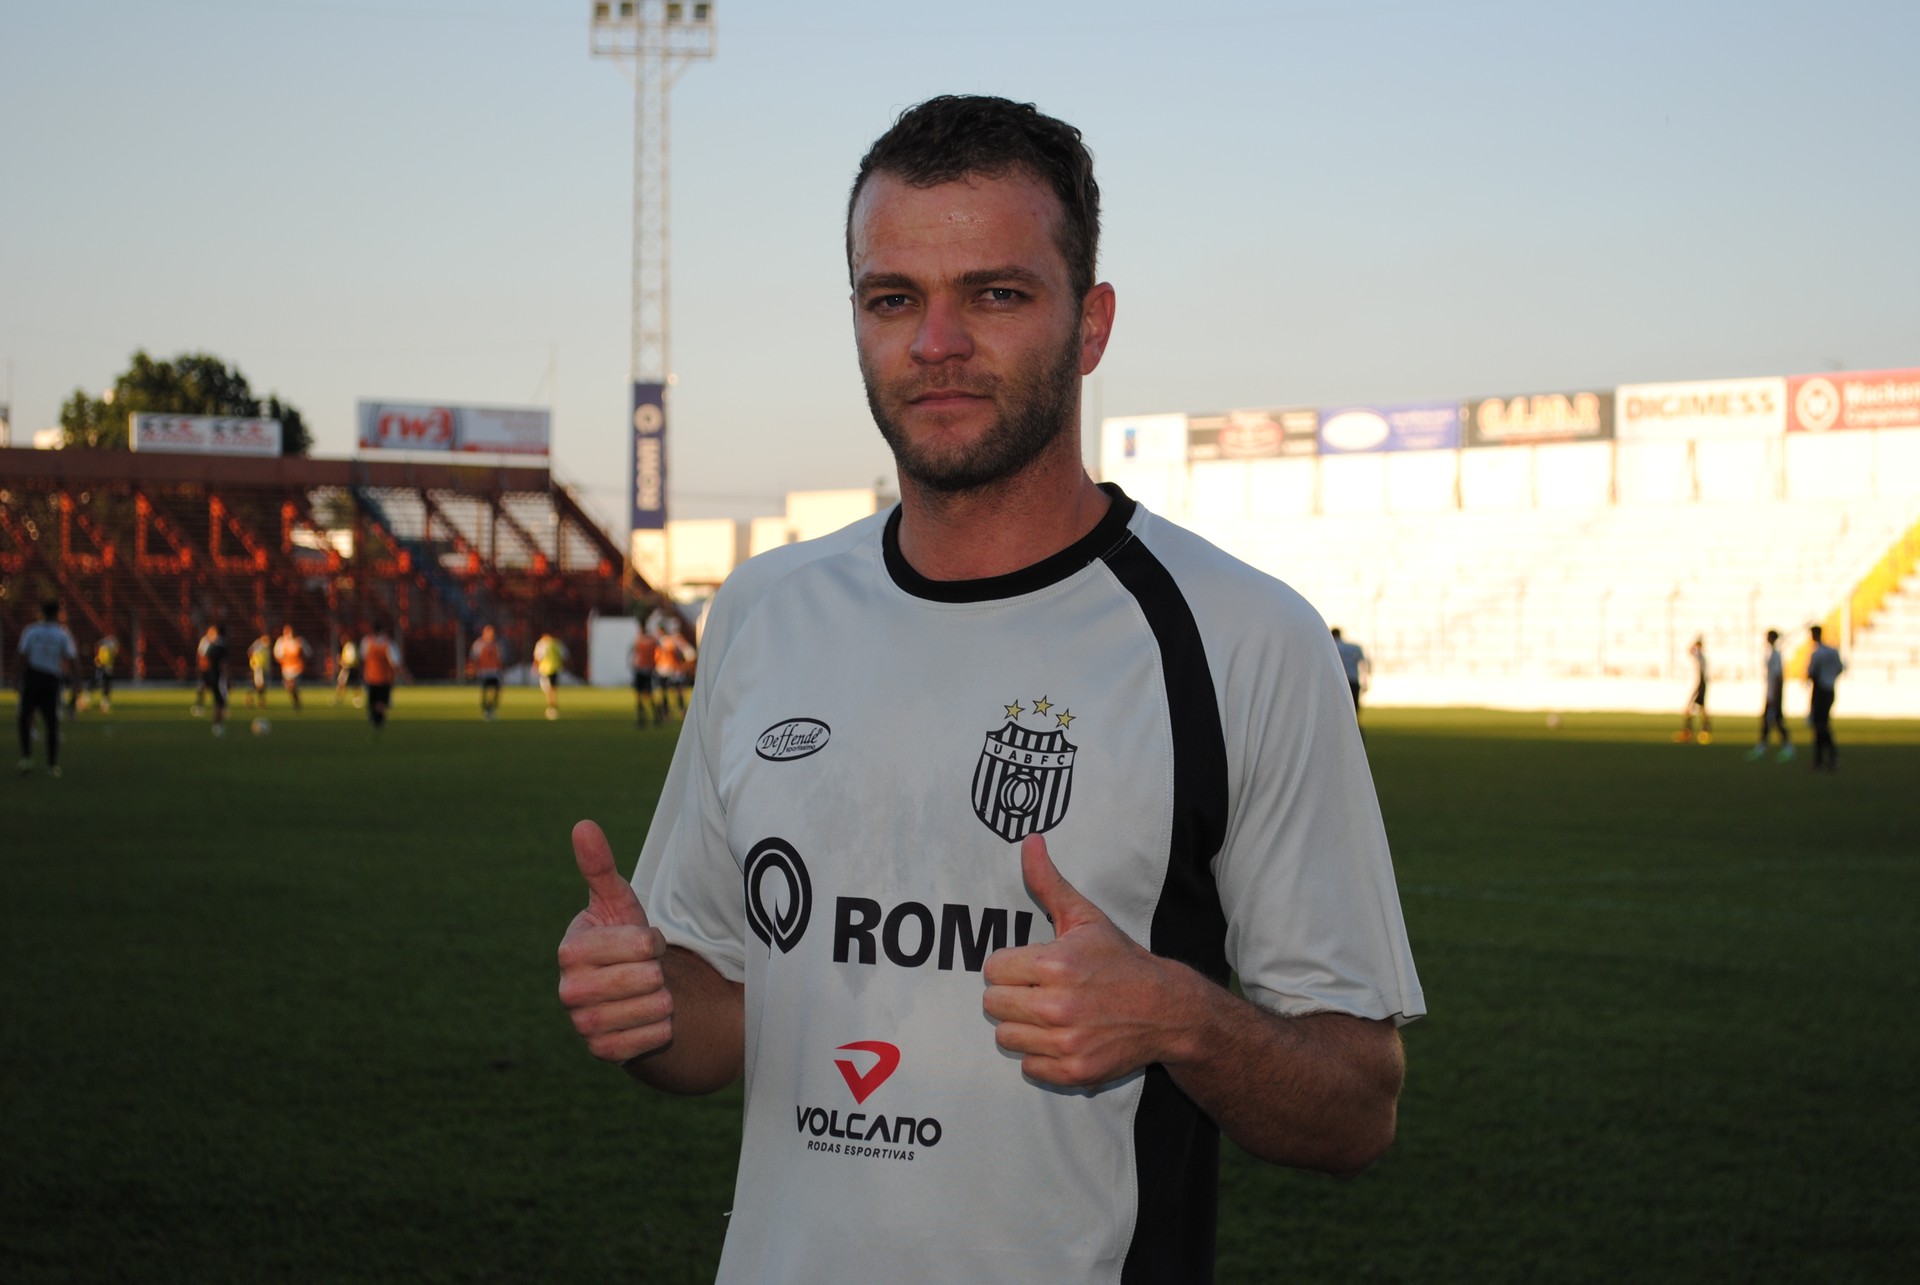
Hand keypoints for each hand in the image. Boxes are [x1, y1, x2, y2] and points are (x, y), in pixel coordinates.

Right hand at [557, 820, 674, 1063]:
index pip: (642, 945)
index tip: (642, 942)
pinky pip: (653, 1038)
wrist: (628, 994)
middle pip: (648, 978)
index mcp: (570, 950)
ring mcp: (583, 1024)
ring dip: (664, 999)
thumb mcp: (617, 903)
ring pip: (654, 1008)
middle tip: (645, 970)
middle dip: (659, 971)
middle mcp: (569, 990)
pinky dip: (662, 1028)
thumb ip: (600, 866)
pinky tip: (649, 1018)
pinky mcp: (602, 1052)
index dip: (654, 941)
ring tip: (648, 992)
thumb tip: (583, 824)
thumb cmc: (622, 941)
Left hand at [981, 835, 1192, 1087]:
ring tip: (1050, 1015)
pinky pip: (1028, 1067)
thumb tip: (1030, 840)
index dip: (1009, 966)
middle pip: (992, 1004)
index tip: (1030, 967)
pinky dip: (1040, 1057)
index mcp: (1055, 964)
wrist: (1167, 1010)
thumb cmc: (1120, 961)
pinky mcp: (1074, 1072)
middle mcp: (1057, 1006)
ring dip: (1022, 1027)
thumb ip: (1049, 883)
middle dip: (1012, 995)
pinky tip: (1062, 1038)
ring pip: (1005, 1037)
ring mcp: (1066, 1042)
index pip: (992, 968)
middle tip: (1039, 991)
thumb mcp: (1086, 918)